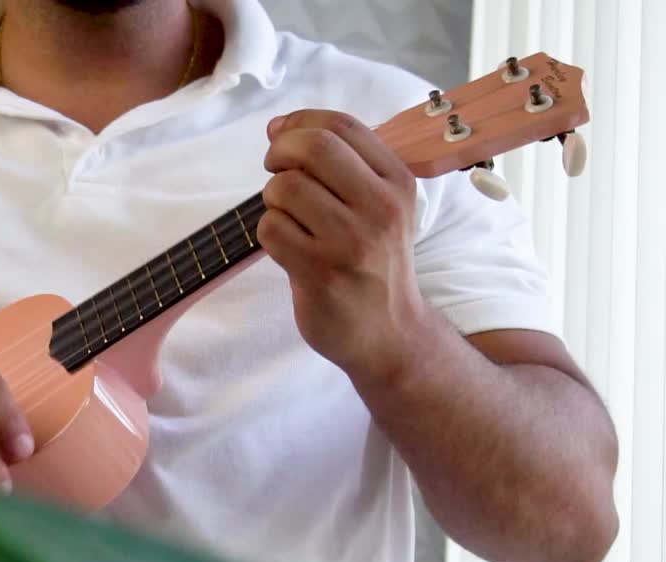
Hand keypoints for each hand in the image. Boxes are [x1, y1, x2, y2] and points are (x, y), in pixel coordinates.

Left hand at [259, 110, 431, 384]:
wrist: (388, 334)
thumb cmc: (373, 263)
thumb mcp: (379, 206)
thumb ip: (338, 164)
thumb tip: (278, 126)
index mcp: (397, 182)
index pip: (341, 125)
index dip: (299, 122)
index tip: (281, 137)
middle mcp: (380, 207)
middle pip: (312, 147)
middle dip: (279, 152)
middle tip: (276, 173)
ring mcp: (351, 241)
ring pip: (285, 188)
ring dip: (272, 200)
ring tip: (289, 220)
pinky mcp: (321, 272)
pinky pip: (271, 229)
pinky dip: (268, 234)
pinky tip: (288, 248)